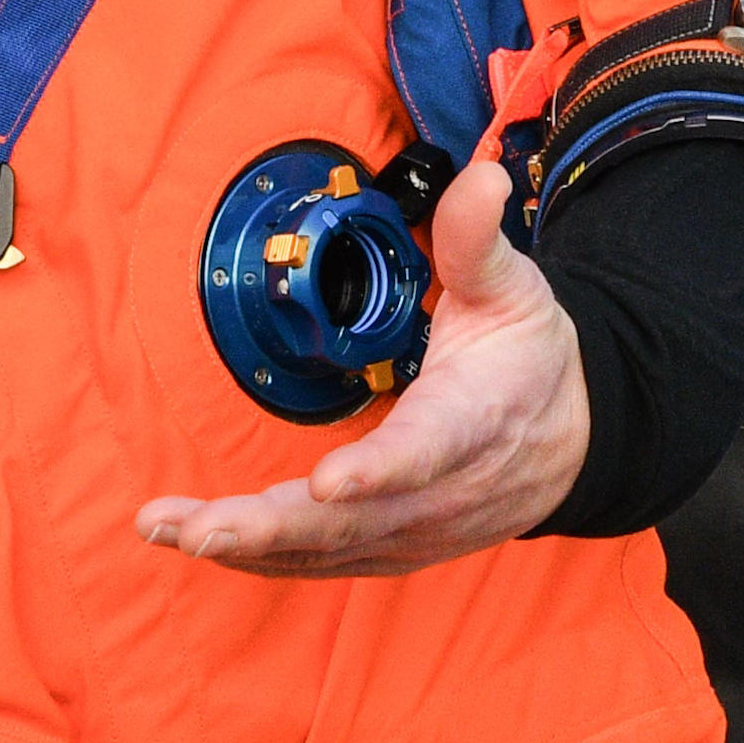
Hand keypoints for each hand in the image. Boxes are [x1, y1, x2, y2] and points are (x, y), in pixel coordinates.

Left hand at [134, 157, 587, 576]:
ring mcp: (416, 529)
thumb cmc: (530, 357)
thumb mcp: (514, 289)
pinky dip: (261, 557)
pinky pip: (322, 563)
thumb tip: (480, 179)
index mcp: (472, 419)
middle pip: (354, 521)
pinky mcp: (393, 547)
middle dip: (271, 526)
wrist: (574, 438)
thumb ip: (477, 240)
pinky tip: (202, 541)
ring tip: (169, 529)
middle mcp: (441, 491)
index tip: (327, 482)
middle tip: (198, 528)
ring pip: (327, 550)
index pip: (426, 451)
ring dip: (246, 544)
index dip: (378, 471)